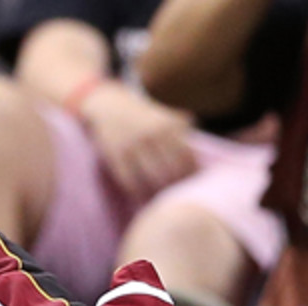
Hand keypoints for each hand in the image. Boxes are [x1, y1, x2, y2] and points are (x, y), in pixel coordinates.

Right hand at [79, 82, 197, 200]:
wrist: (109, 106)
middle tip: (174, 195)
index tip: (189, 184)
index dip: (189, 175)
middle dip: (173, 187)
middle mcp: (152, 135)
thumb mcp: (166, 115)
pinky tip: (141, 196)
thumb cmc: (142, 116)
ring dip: (156, 193)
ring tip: (159, 198)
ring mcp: (132, 145)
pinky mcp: (115, 155)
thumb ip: (184, 130)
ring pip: (150, 179)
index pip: (186, 158)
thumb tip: (198, 153)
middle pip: (170, 171)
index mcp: (169, 126)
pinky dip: (137, 192)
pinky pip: (129, 180)